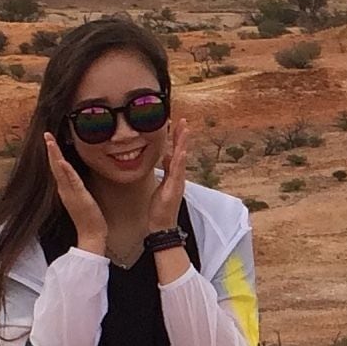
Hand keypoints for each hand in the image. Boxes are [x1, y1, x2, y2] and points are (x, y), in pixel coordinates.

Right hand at [44, 132, 99, 238]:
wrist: (91, 234)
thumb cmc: (88, 217)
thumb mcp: (81, 198)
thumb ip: (76, 187)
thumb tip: (74, 177)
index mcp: (65, 189)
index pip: (57, 167)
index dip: (53, 153)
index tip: (49, 139)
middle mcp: (64, 189)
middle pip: (55, 166)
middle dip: (50, 149)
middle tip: (46, 134)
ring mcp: (70, 193)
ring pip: (61, 170)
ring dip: (55, 155)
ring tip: (50, 142)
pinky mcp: (79, 197)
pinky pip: (72, 181)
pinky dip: (67, 171)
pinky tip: (62, 161)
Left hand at [144, 114, 189, 232]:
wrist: (162, 225)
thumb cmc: (161, 207)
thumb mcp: (162, 184)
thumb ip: (166, 170)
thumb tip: (167, 155)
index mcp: (174, 175)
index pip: (177, 152)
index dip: (178, 138)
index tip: (178, 124)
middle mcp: (179, 177)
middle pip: (181, 152)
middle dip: (182, 136)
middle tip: (184, 120)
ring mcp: (177, 182)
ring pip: (181, 160)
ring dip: (183, 144)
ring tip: (185, 130)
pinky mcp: (173, 189)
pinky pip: (177, 173)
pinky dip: (180, 161)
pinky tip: (182, 151)